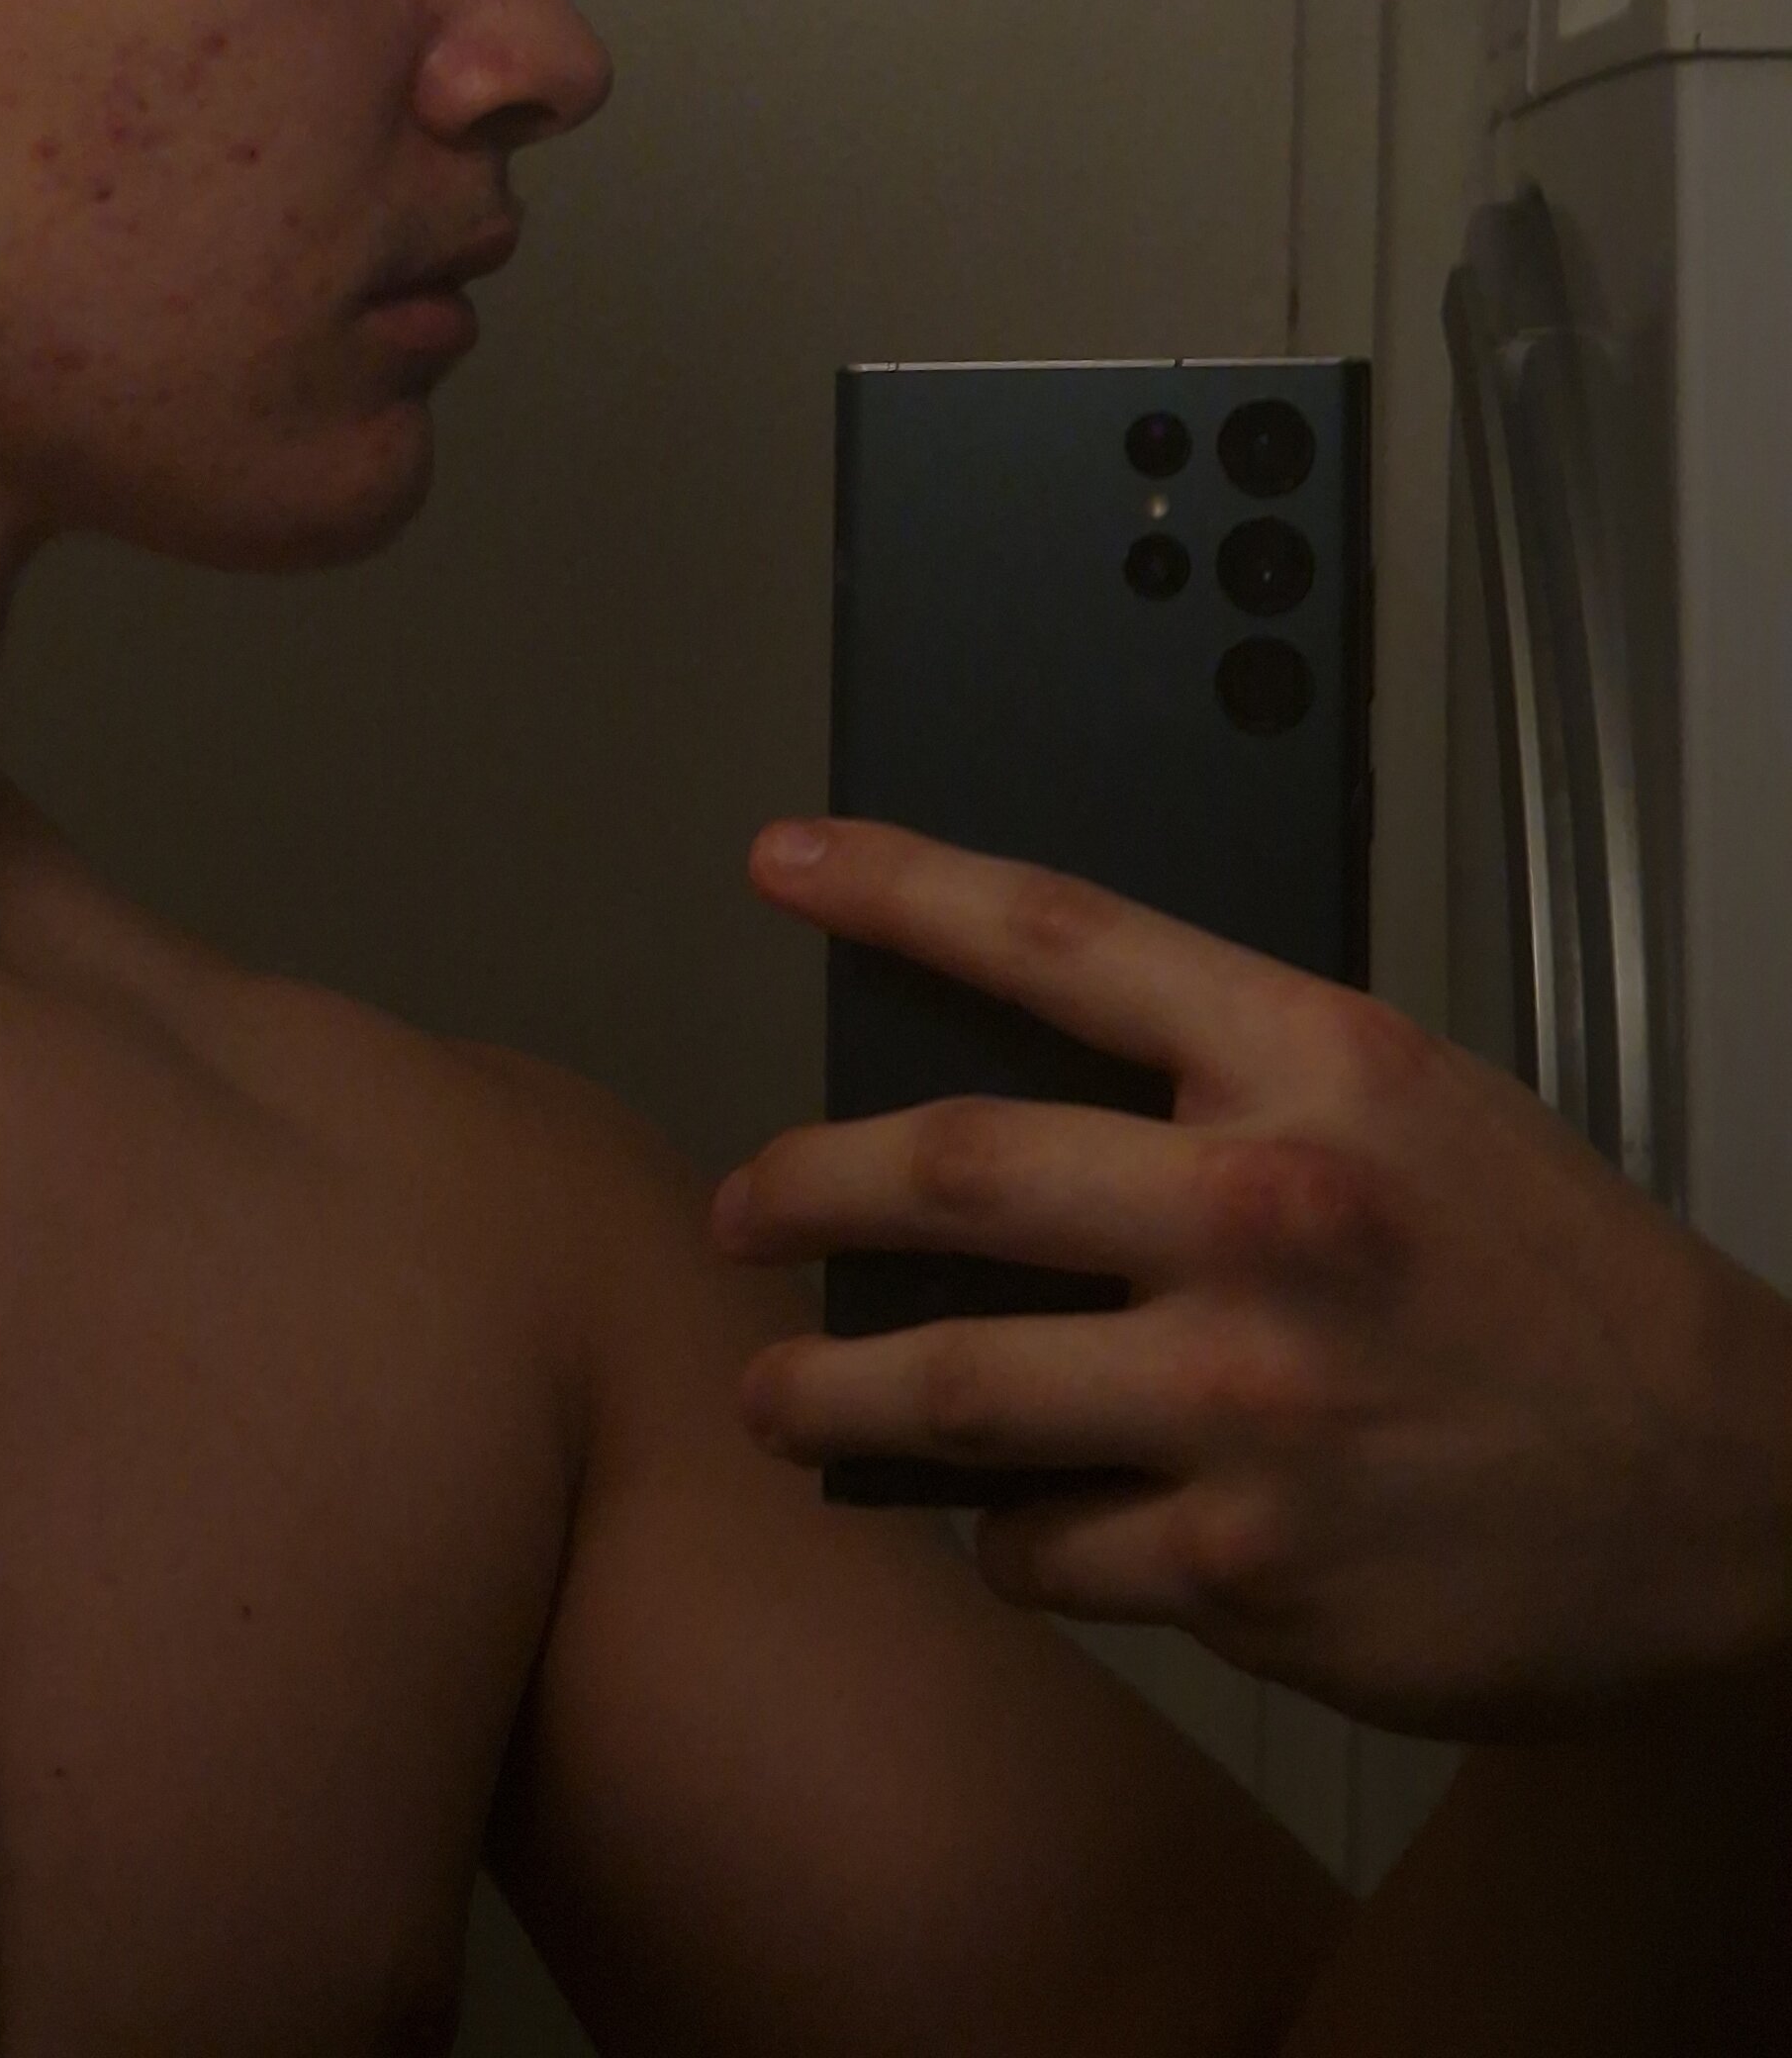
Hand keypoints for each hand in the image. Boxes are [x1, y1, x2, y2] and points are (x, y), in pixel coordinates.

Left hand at [714, 816, 1791, 1738]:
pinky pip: (1049, 1545)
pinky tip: (1014, 1521)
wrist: (1734, 1497)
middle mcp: (1267, 1217)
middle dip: (803, 1185)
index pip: (1060, 936)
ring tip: (778, 1396)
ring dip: (832, 1394)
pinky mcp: (1250, 1570)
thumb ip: (1220, 1084)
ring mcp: (1251, 1403)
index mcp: (1313, 1067)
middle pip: (953, 1169)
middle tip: (740, 1208)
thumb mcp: (1408, 1111)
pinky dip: (1009, 1534)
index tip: (785, 863)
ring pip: (955, 1386)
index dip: (900, 887)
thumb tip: (999, 1085)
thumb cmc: (1557, 1290)